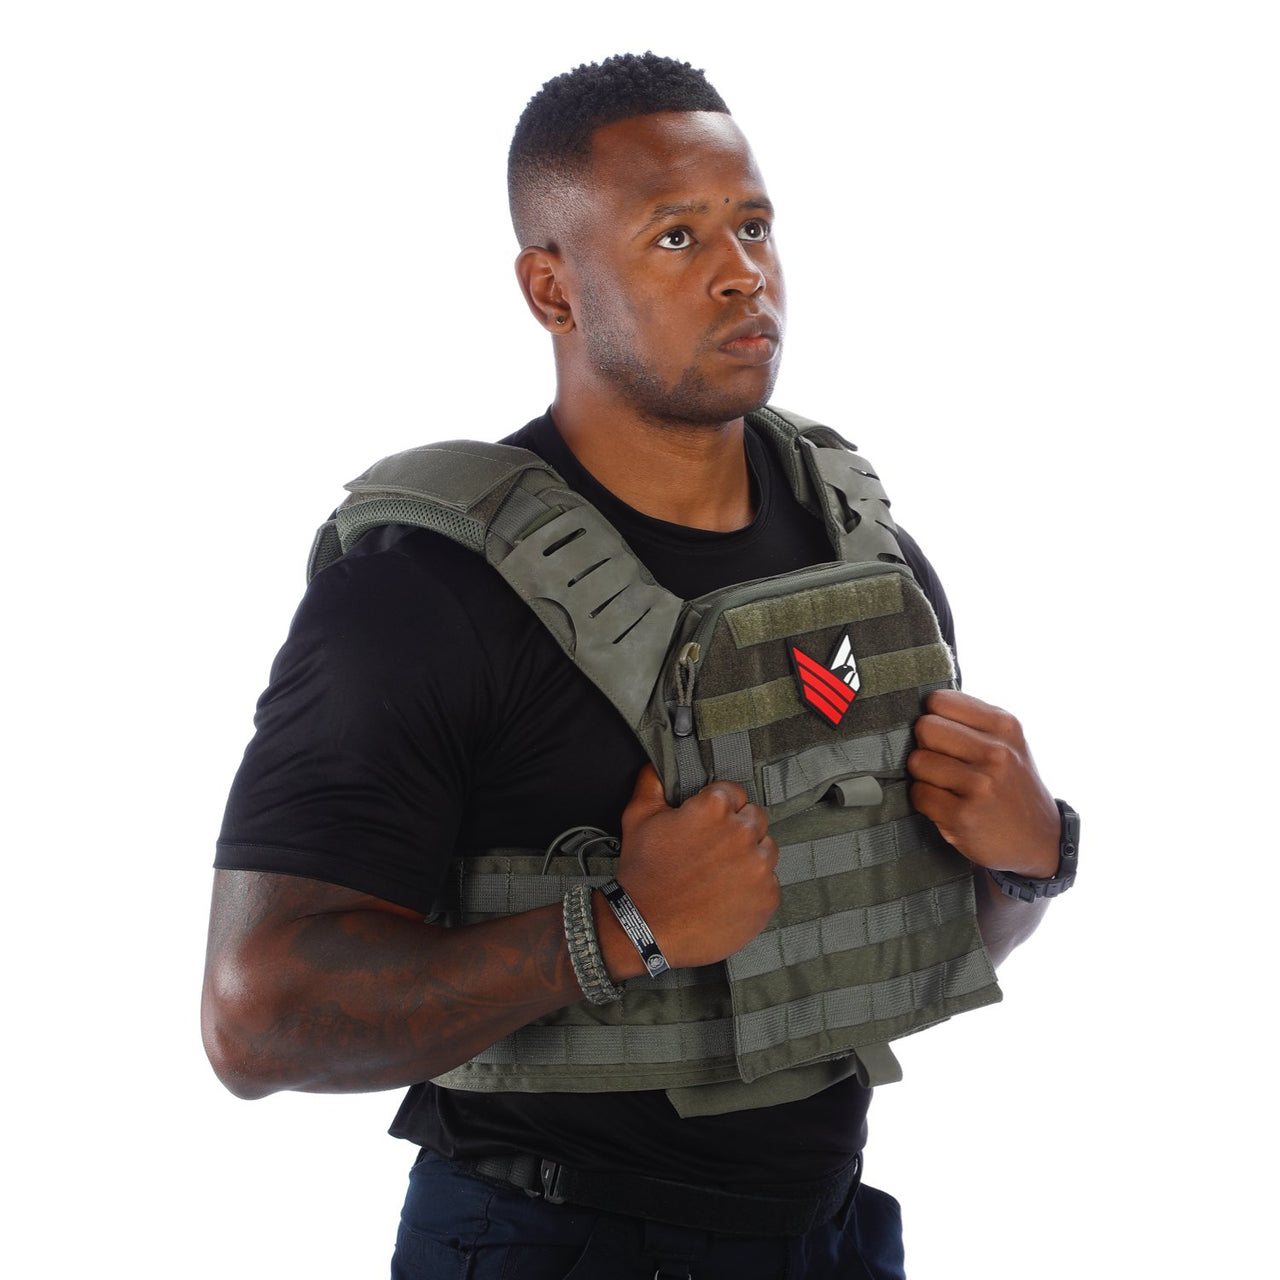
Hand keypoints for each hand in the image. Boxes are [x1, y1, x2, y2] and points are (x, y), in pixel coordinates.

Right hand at [609, 764, 779, 970]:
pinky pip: (769, 883)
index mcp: (715, 807)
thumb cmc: (641, 872)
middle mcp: (743, 832)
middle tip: (712, 850)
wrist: (644, 928)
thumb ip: (652, 784)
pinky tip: (727, 896)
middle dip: (737, 829)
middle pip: (755, 818)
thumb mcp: (637, 818)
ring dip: (749, 857)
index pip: (734, 792)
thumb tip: (657, 765)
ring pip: (767, 849)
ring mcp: (758, 867)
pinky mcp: (766, 897)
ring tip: (720, 874)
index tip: (705, 824)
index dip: (718, 807)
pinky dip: (753, 888)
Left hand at [908, 690, 1059, 877]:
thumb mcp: (1007, 742)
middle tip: (945, 763)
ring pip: (917, 762)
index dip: (935, 718)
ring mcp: (981, 785)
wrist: (1039, 839)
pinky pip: (918, 794)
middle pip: (924, 728)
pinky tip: (948, 805)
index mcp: (1005, 726)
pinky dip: (926, 801)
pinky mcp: (964, 815)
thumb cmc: (1011, 783)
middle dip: (926, 746)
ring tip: (948, 786)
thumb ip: (971, 721)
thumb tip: (919, 706)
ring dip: (925, 776)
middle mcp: (997, 753)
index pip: (939, 700)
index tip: (946, 736)